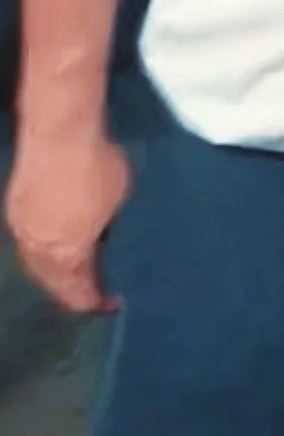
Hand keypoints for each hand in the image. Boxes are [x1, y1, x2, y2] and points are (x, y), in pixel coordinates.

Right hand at [3, 124, 130, 314]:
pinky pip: (27, 241)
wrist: (60, 131)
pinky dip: (42, 249)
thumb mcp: (118, 205)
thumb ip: (107, 230)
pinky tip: (54, 243)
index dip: (93, 302)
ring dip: (53, 272)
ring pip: (35, 263)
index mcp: (66, 254)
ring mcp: (21, 227)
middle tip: (90, 292)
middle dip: (70, 291)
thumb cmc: (97, 167)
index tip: (109, 304)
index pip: (77, 293)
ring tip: (73, 271)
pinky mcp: (14, 206)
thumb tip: (104, 236)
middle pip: (51, 284)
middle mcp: (38, 248)